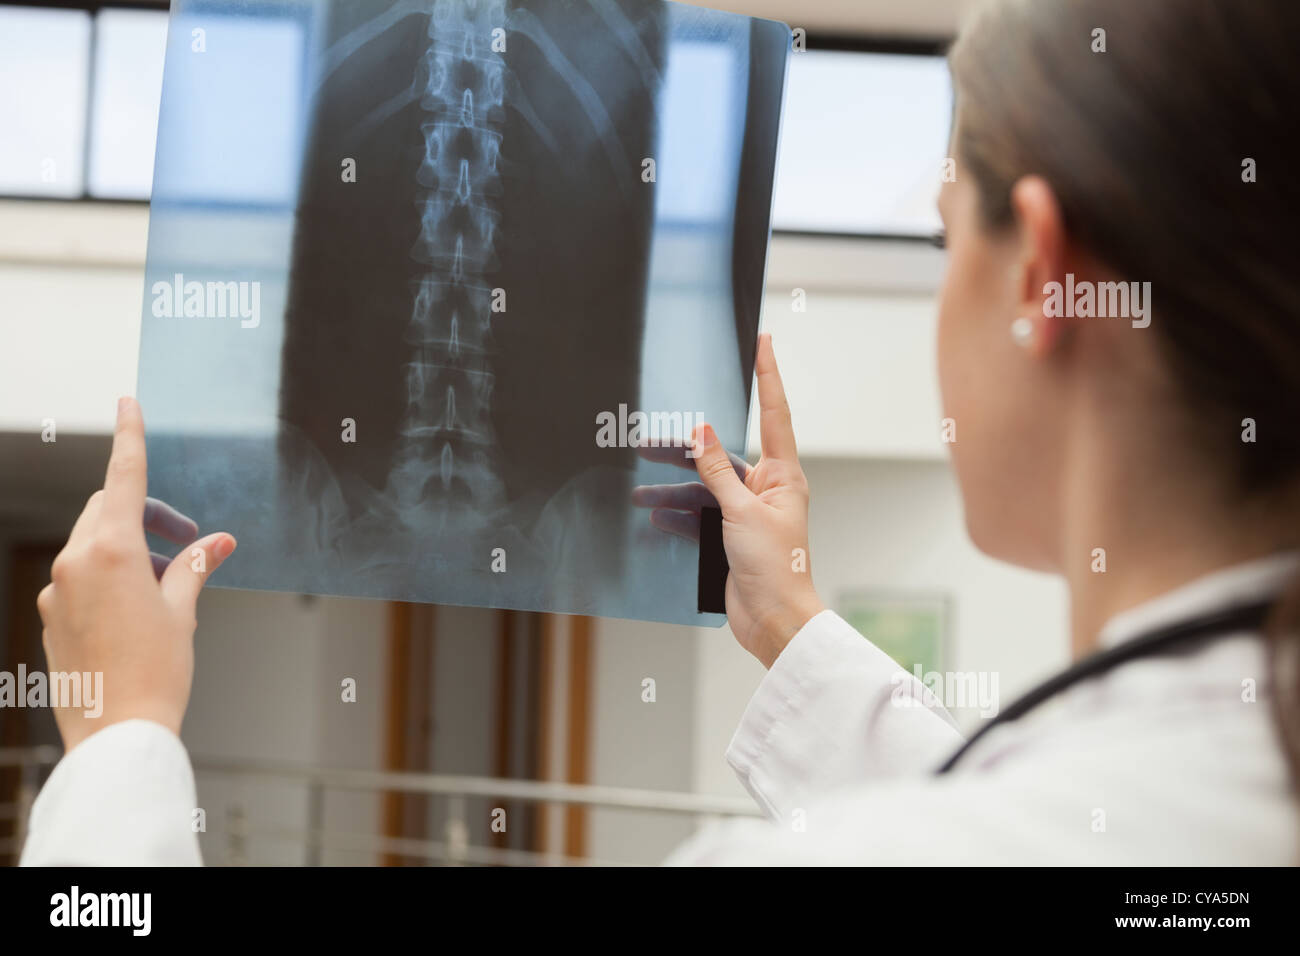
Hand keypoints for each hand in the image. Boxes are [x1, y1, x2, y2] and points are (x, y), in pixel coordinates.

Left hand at [35, 397, 235, 750]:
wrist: (118, 734)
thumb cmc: (154, 674)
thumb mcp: (183, 611)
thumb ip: (194, 566)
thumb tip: (215, 542)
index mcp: (109, 551)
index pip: (122, 477)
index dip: (129, 436)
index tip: (128, 402)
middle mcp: (74, 563)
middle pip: (106, 510)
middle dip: (145, 513)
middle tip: (185, 541)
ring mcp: (58, 591)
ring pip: (93, 544)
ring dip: (129, 549)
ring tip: (167, 588)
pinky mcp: (53, 616)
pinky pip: (81, 578)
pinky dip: (111, 578)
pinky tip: (139, 612)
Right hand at [633, 334, 822, 666]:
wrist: (777, 622)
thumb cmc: (777, 569)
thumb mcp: (742, 513)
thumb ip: (718, 471)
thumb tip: (702, 431)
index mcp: (783, 475)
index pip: (774, 413)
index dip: (768, 374)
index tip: (763, 340)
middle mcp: (768, 490)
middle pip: (722, 455)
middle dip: (685, 448)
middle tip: (648, 439)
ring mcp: (749, 514)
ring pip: (705, 489)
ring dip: (673, 492)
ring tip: (637, 493)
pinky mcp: (733, 538)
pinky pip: (701, 518)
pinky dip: (678, 517)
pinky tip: (653, 518)